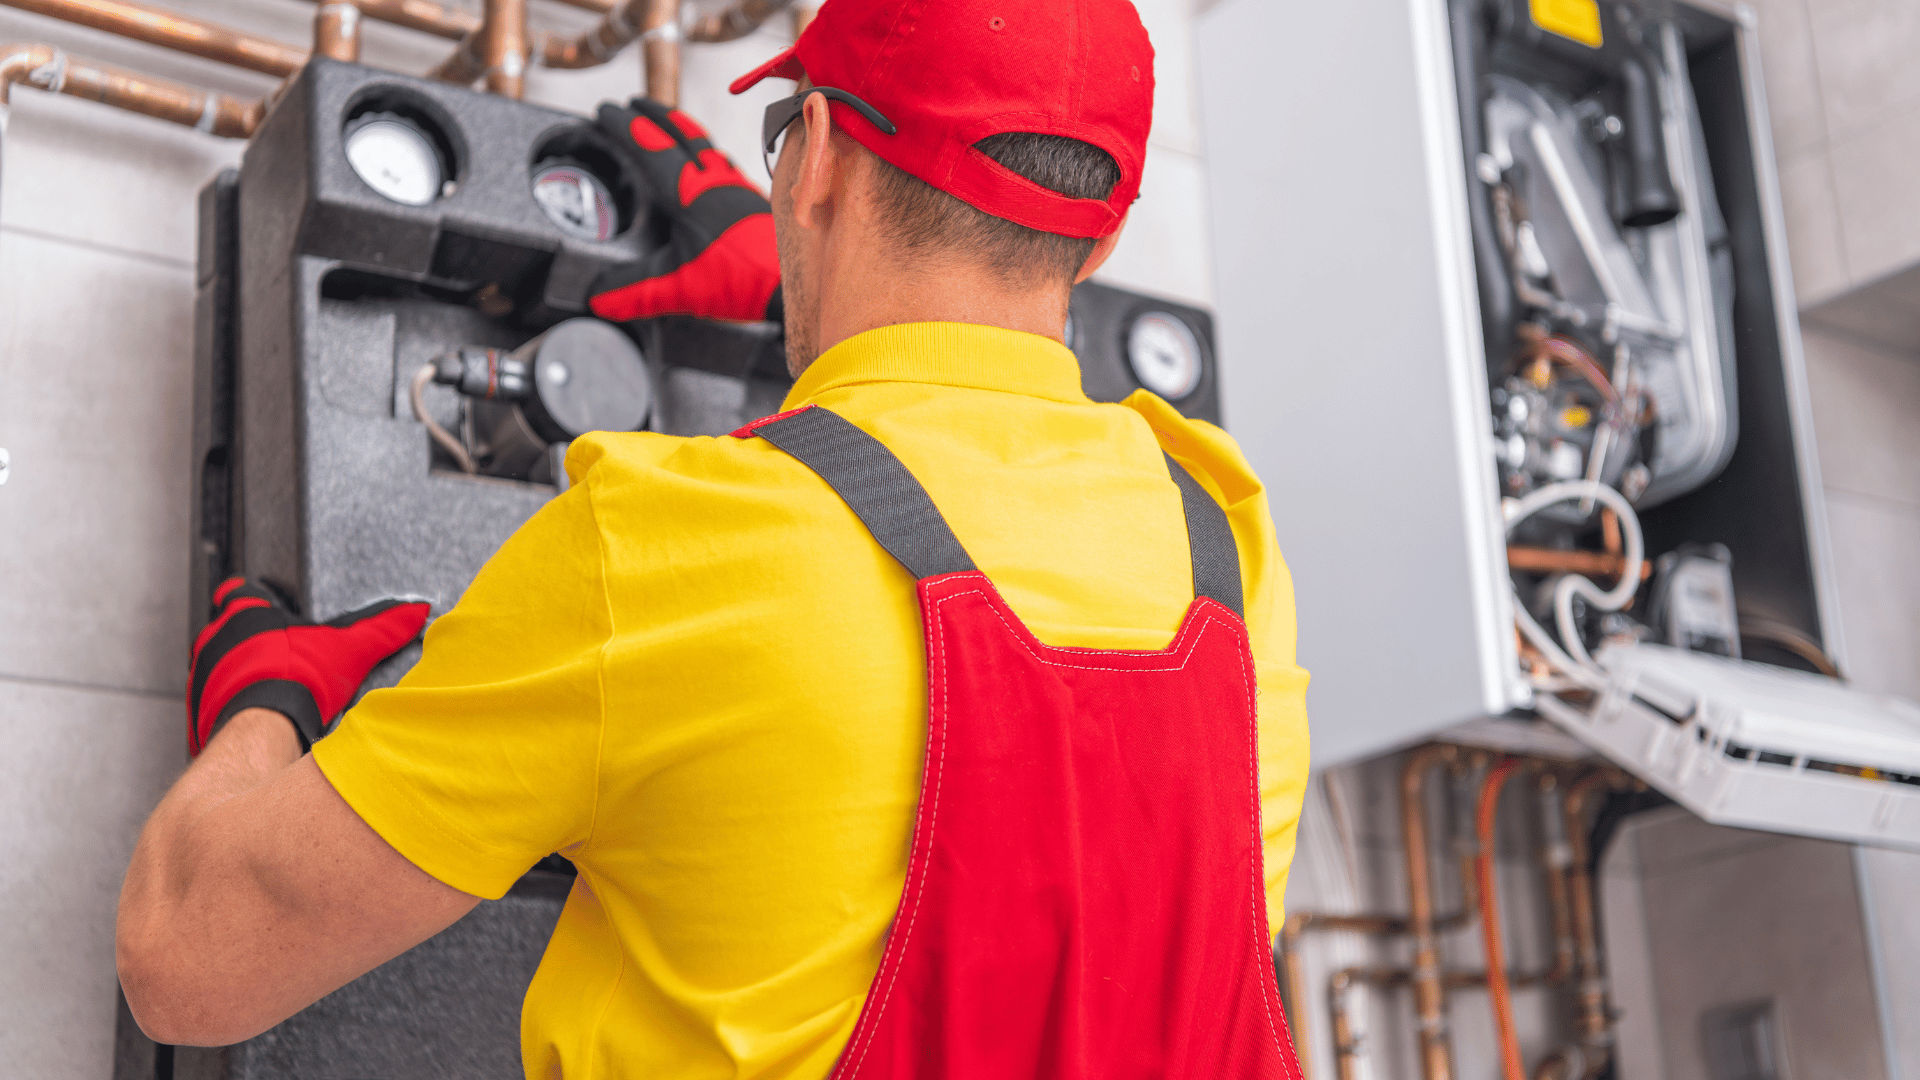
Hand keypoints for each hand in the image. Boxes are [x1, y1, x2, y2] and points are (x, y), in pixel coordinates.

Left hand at [186, 578, 429, 755]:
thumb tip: (417, 610)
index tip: (267, 610)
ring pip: (214, 666)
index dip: (253, 600)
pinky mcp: (197, 709)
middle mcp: (216, 638)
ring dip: (235, 674)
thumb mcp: (351, 646)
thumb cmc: (297, 678)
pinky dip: (229, 707)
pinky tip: (255, 717)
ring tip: (268, 689)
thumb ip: (383, 626)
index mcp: (247, 613)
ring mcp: (202, 674)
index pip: (239, 592)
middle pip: (224, 630)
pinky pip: (211, 702)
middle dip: (247, 642)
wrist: (261, 726)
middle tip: (277, 657)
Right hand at [588, 98, 781, 324]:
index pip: (651, 148)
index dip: (625, 127)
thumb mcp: (680, 289)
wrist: (793, 283)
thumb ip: (637, 292)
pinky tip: (711, 165)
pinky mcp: (753, 200)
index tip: (607, 111)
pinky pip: (725, 163)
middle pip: (681, 133)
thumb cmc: (744, 279)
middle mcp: (716, 181)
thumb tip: (599, 298)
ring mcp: (738, 187)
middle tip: (635, 102)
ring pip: (705, 144)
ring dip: (683, 128)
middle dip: (655, 114)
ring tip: (669, 123)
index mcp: (690, 194)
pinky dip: (708, 153)